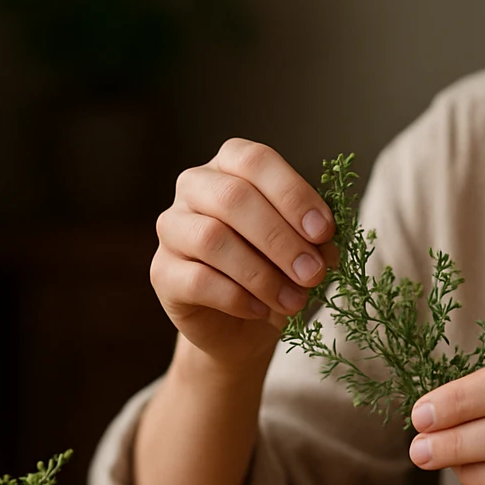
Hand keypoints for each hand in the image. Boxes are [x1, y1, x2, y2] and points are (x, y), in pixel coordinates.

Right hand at [151, 139, 336, 367]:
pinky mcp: (161, 271)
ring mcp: (172, 227)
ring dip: (262, 274)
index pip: (256, 161)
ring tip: (294, 300)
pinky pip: (197, 280)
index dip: (292, 194)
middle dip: (280, 238)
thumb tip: (323, 246)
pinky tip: (261, 309)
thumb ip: (314, 238)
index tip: (323, 232)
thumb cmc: (277, 269)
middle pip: (232, 198)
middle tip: (312, 273)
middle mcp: (194, 186)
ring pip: (211, 239)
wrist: (243, 324)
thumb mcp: (305, 247)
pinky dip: (237, 298)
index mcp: (231, 164)